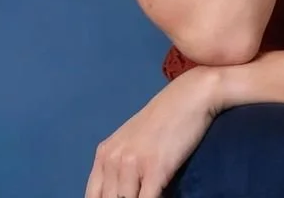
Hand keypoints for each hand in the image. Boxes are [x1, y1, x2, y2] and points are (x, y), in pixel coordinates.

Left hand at [84, 66, 218, 197]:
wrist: (190, 95)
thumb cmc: (166, 117)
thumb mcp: (132, 140)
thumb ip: (120, 167)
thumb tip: (119, 194)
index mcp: (104, 154)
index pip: (92, 197)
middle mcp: (113, 159)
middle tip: (141, 192)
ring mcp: (132, 164)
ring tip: (157, 192)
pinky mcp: (155, 169)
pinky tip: (163, 194)